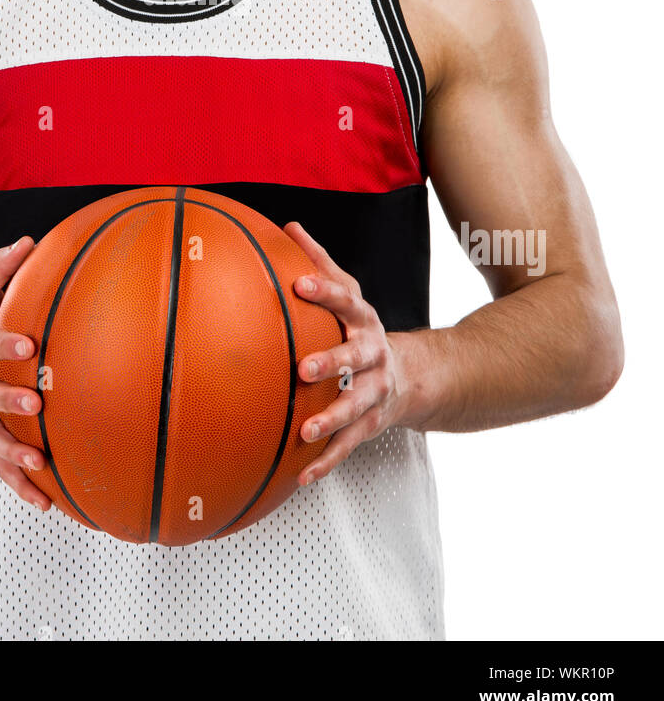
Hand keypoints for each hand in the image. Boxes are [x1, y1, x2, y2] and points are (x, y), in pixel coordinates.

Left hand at [284, 221, 403, 485]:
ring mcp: (375, 391)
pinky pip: (349, 445)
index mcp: (364, 320)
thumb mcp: (348, 292)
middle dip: (332, 362)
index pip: (346, 300)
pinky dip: (326, 461)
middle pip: (356, 356)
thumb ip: (319, 262)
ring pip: (356, 406)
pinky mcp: (371, 424)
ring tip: (305, 429)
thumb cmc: (361, 328)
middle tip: (304, 368)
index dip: (324, 291)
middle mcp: (374, 354)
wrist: (410, 375)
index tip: (299, 284)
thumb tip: (289, 226)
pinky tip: (302, 474)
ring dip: (331, 418)